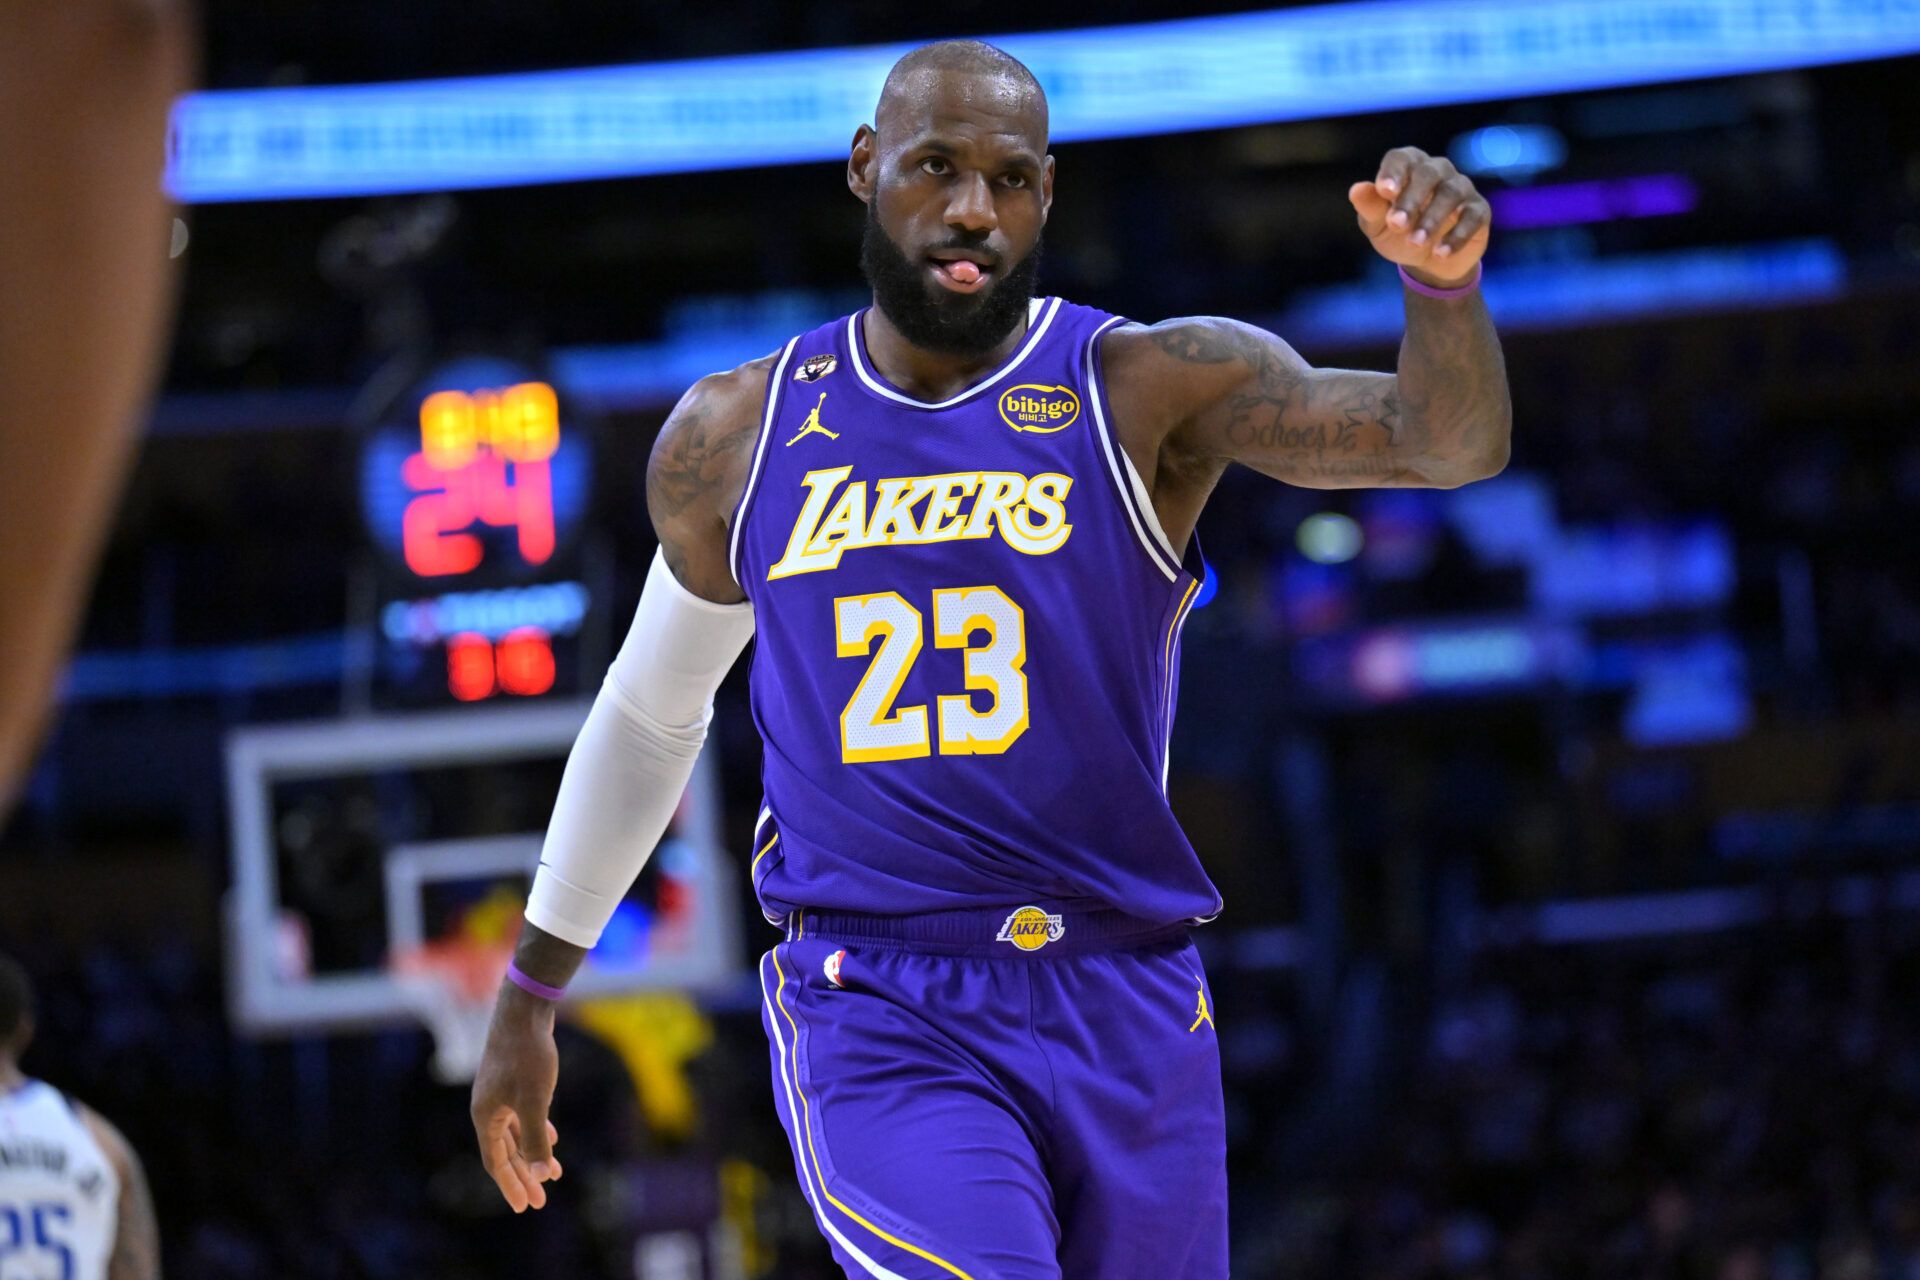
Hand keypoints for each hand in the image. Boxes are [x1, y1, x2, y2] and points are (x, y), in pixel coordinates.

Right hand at [470, 987, 564, 1211]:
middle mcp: (488, 1108)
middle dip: (524, 1176)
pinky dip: (536, 1130)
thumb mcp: (534, 1101)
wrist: (524, 1011)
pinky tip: (552, 1137)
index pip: (496, 1163)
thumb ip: (535, 1139)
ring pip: (515, 1134)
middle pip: (505, 1153)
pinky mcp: (513, 1081)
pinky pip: (522, 1116)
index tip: (527, 1207)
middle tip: (541, 1200)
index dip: (511, 1186)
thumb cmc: (527, 1056)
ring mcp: (499, 1094)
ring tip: (552, 1173)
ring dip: (533, 1154)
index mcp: (485, 1117)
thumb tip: (540, 1174)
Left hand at [1348, 146, 1491, 286]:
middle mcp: (1437, 171)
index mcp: (1409, 167)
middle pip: (1428, 174)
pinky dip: (1457, 235)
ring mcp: (1461, 188)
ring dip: (1432, 219)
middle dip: (1411, 199)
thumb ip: (1369, 207)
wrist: (1427, 262)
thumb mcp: (1378, 224)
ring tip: (1415, 242)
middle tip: (1397, 224)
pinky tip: (1440, 253)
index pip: (1401, 159)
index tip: (1384, 191)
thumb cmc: (1398, 233)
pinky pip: (1472, 217)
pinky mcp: (1479, 211)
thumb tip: (1356, 189)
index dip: (1393, 172)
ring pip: (1451, 193)